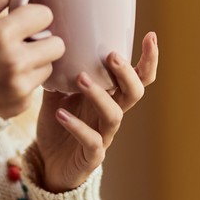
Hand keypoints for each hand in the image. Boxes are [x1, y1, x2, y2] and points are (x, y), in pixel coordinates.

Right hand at [0, 0, 64, 117]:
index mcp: (0, 34)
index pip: (45, 14)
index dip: (34, 15)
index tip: (22, 21)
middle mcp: (15, 60)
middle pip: (57, 43)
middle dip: (42, 40)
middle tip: (22, 42)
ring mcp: (21, 85)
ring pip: (50, 65)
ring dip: (36, 61)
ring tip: (11, 63)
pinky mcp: (23, 104)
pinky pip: (39, 86)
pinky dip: (27, 81)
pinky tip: (6, 81)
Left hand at [35, 31, 157, 191]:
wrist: (49, 164)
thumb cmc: (59, 125)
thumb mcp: (57, 93)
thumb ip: (59, 71)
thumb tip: (51, 42)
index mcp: (110, 96)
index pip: (137, 77)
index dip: (148, 59)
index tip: (151, 36)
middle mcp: (111, 113)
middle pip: (134, 93)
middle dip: (127, 73)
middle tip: (111, 56)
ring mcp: (104, 135)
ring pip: (114, 115)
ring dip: (99, 95)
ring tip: (80, 78)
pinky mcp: (92, 155)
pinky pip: (91, 141)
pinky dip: (77, 126)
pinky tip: (60, 114)